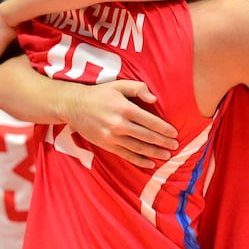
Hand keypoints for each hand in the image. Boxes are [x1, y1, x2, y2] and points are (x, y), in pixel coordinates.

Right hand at [64, 80, 179, 166]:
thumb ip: (138, 88)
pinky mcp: (106, 145)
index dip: (164, 129)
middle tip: (175, 146)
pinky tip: (150, 163)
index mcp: (124, 108)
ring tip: (167, 156)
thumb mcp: (118, 85)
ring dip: (154, 153)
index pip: (150, 121)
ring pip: (138, 148)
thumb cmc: (99, 94)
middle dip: (163, 142)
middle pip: (146, 136)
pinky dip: (139, 161)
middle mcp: (119, 124)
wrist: (73, 106)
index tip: (174, 133)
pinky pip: (126, 155)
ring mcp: (112, 137)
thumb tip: (154, 99)